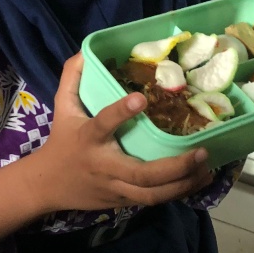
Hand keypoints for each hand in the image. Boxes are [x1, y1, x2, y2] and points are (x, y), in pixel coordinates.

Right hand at [35, 54, 212, 212]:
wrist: (46, 186)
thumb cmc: (61, 141)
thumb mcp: (62, 106)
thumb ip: (72, 78)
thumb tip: (86, 51)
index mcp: (88, 138)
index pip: (103, 124)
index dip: (121, 112)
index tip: (141, 98)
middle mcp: (104, 166)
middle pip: (142, 174)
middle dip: (175, 166)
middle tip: (202, 151)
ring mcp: (114, 187)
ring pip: (152, 195)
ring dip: (183, 184)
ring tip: (207, 169)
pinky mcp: (121, 201)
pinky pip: (151, 200)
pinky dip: (176, 193)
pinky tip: (197, 181)